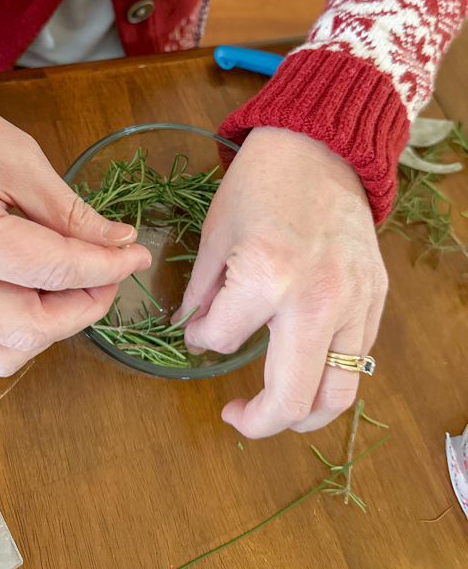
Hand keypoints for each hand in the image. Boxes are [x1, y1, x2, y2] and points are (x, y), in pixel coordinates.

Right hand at [0, 59, 150, 374]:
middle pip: (27, 331)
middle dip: (85, 307)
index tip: (135, 255)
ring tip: (77, 282)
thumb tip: (118, 244)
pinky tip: (38, 289)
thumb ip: (69, 212)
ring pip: (2, 352)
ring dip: (52, 326)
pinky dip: (20, 326)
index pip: (50, 271)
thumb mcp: (16, 157)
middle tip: (111, 272)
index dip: (105, 267)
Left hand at [178, 126, 386, 437]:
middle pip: (290, 399)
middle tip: (234, 417)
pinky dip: (329, 376)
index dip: (200, 338)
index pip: (221, 340)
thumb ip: (203, 293)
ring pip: (336, 394)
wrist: (321, 147)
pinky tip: (305, 366)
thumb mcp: (216, 233)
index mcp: (265, 275)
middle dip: (254, 421)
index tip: (196, 329)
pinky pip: (357, 360)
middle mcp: (315, 299)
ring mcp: (354, 302)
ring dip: (303, 416)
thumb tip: (194, 334)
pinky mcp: (375, 299)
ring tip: (276, 411)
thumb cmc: (261, 182)